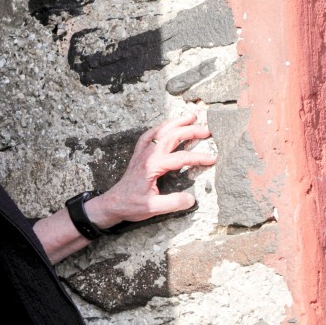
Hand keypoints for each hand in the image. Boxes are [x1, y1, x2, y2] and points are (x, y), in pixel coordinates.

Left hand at [84, 112, 215, 228]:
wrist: (113, 203)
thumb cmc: (131, 205)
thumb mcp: (153, 208)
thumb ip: (173, 203)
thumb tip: (192, 199)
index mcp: (153, 166)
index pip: (180, 158)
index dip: (198, 158)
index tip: (213, 159)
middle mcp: (147, 155)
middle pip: (171, 137)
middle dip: (190, 131)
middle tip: (207, 130)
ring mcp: (142, 153)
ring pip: (160, 131)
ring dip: (176, 123)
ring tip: (191, 116)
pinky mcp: (139, 154)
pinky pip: (149, 135)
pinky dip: (159, 127)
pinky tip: (166, 125)